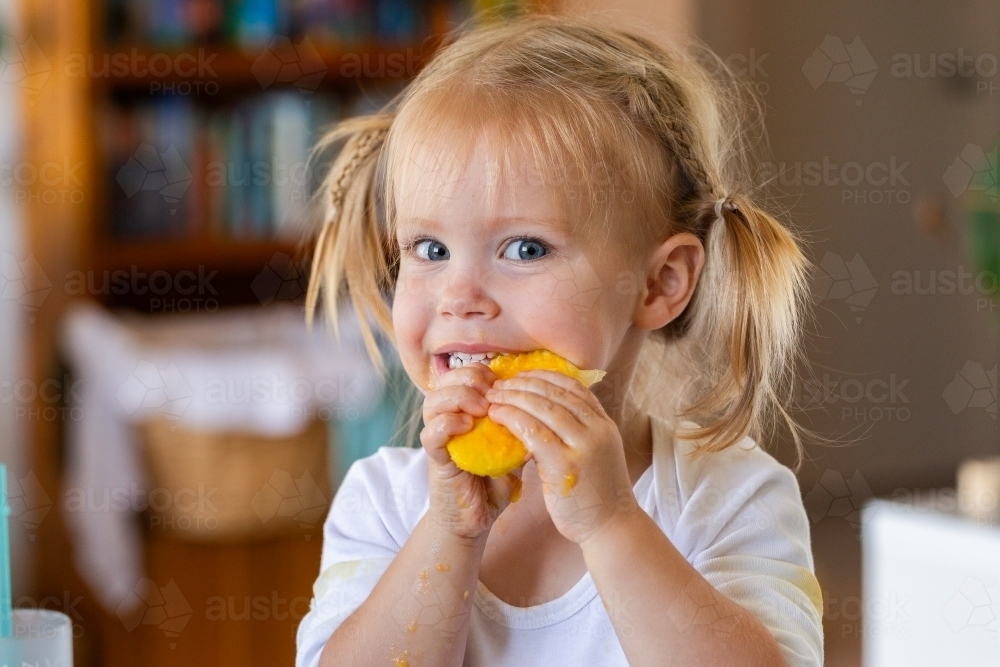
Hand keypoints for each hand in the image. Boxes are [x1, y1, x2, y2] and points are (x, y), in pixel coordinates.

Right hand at [420, 362, 522, 541]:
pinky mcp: (435, 458)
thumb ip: (520, 426)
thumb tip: (545, 404)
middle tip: (493, 390)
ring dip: (459, 397)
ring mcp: (439, 437)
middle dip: (470, 378)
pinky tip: (468, 426)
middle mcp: (447, 418)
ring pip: (433, 401)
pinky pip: (431, 433)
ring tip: (482, 406)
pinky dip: (448, 424)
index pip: (465, 374)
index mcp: (465, 411)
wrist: (476, 518)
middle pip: (446, 380)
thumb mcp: (513, 448)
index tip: (507, 381)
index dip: (483, 371)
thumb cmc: (494, 481)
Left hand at [485, 370, 636, 544]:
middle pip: (557, 393)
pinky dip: (513, 418)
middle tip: (500, 384)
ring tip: (494, 396)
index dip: (546, 377)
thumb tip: (545, 414)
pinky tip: (498, 416)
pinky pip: (534, 432)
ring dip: (515, 397)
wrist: (611, 528)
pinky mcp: (565, 464)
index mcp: (604, 425)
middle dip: (525, 384)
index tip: (523, 375)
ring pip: (544, 408)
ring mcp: (583, 446)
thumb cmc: (597, 495)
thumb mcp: (595, 454)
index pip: (575, 388)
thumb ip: (577, 433)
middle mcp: (598, 430)